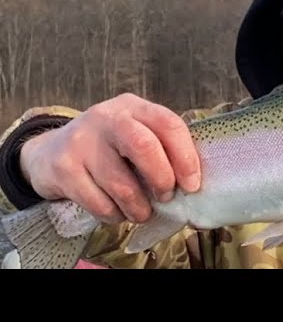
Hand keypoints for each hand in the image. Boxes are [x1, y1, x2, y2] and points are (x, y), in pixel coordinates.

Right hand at [19, 93, 200, 224]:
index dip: (186, 157)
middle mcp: (107, 117)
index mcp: (133, 107)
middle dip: (162, 179)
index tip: (192, 184)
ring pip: (122, 184)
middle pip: (145, 146)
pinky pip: (99, 203)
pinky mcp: (64, 168)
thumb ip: (161, 147)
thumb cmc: (108, 148)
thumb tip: (193, 183)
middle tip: (166, 196)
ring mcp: (82, 141)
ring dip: (138, 208)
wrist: (50, 152)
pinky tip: (117, 212)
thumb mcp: (134, 133)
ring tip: (141, 212)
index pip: (169, 124)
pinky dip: (114, 215)